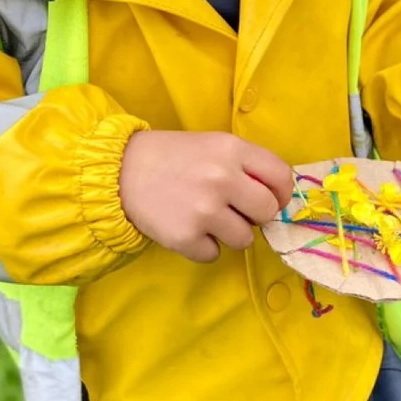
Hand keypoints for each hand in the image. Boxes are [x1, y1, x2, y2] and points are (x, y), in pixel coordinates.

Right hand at [118, 129, 295, 261]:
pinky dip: (202, 247)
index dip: (280, 194)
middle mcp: (223, 179)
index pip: (282, 178)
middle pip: (267, 212)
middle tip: (233, 212)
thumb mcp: (213, 146)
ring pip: (244, 239)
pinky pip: (213, 254)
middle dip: (254, 216)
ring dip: (229, 234)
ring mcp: (204, 211)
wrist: (119, 172)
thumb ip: (246, 165)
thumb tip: (276, 200)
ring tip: (206, 221)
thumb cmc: (171, 158)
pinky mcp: (185, 237)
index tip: (270, 201)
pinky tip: (187, 230)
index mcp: (233, 150)